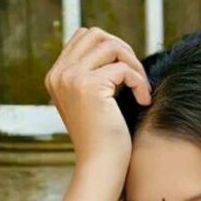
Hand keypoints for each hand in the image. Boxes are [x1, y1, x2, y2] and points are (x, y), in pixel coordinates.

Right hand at [44, 26, 151, 166]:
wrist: (100, 167)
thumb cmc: (103, 140)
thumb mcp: (91, 102)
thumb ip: (92, 75)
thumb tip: (114, 46)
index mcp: (56, 76)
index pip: (83, 38)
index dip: (111, 48)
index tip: (126, 73)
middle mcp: (60, 74)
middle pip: (96, 34)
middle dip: (123, 50)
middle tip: (136, 77)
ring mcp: (72, 78)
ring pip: (111, 46)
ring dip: (133, 64)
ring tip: (142, 88)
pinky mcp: (90, 86)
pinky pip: (124, 69)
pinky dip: (140, 83)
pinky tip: (144, 101)